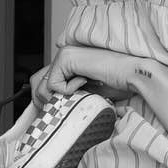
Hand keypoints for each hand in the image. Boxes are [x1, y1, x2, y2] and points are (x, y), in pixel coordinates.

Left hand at [29, 46, 155, 107]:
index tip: (56, 112)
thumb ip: (69, 95)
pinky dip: (67, 91)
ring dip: (57, 98)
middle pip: (35, 83)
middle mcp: (63, 56)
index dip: (45, 100)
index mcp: (67, 64)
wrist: (132, 75)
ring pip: (41, 85)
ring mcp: (63, 55)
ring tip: (78, 95)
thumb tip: (49, 108)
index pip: (42, 83)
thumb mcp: (86, 93)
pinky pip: (54, 84)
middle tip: (62, 108)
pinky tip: (85, 82)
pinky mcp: (65, 57)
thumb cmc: (117, 84)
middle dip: (44, 101)